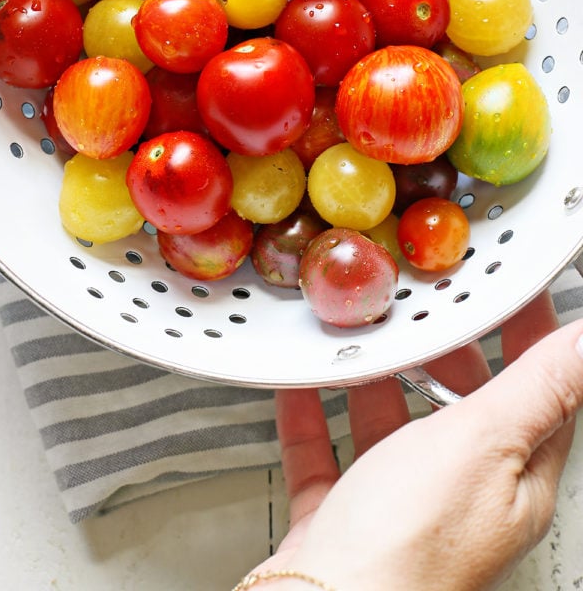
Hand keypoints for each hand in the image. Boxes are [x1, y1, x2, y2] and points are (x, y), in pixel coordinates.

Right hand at [244, 291, 582, 590]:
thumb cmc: (407, 551)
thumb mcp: (484, 445)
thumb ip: (536, 388)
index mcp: (514, 482)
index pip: (539, 395)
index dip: (531, 336)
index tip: (514, 290)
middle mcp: (459, 498)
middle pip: (463, 409)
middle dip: (448, 353)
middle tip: (430, 305)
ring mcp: (395, 510)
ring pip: (392, 428)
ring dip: (376, 380)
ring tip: (363, 336)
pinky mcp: (337, 520)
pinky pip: (326, 454)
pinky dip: (312, 412)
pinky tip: (301, 382)